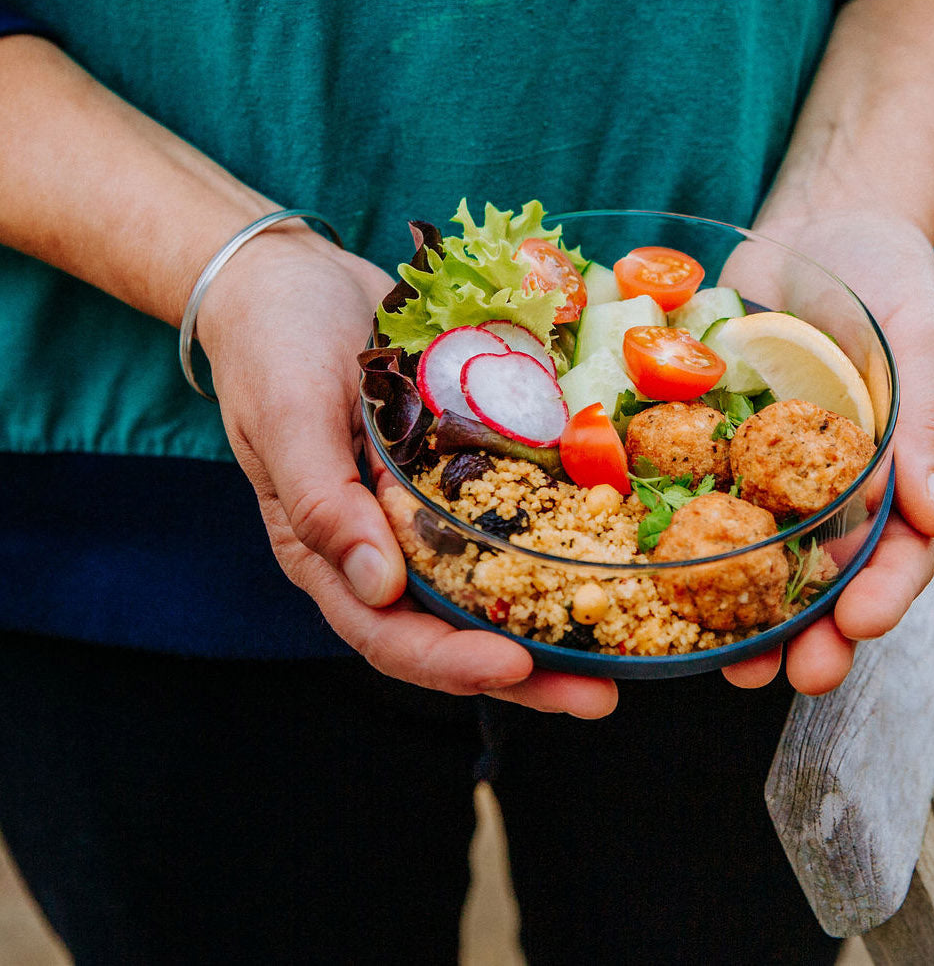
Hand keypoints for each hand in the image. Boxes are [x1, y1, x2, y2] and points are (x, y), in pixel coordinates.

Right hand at [197, 228, 615, 717]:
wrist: (295, 276)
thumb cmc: (272, 345)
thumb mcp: (286, 416)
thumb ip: (321, 502)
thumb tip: (377, 589)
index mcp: (330, 550)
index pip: (389, 632)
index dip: (452, 662)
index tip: (517, 665)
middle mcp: (386, 541)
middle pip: (458, 627)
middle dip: (527, 668)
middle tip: (603, 692)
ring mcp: (429, 504)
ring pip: (496, 580)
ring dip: (556, 616)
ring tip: (624, 643)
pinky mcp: (464, 461)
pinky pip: (513, 509)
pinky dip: (560, 534)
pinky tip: (613, 546)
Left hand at [718, 207, 933, 695]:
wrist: (818, 218)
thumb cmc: (887, 275)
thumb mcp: (923, 339)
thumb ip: (929, 423)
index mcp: (891, 474)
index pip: (897, 553)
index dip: (879, 598)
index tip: (854, 629)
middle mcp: (826, 483)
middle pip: (818, 575)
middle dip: (799, 632)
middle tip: (772, 674)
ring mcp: (762, 463)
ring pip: (749, 549)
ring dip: (730, 605)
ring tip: (708, 651)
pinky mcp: (707, 434)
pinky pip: (688, 485)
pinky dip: (670, 526)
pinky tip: (646, 559)